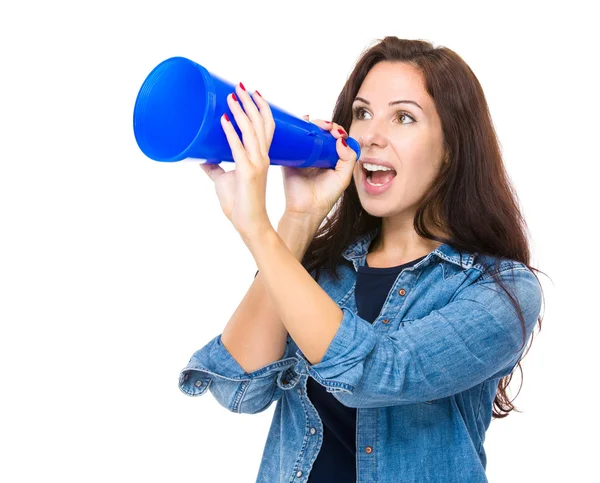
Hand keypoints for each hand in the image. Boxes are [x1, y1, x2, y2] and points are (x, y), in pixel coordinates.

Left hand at [199, 84, 274, 241]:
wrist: (249, 224)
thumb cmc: (239, 204)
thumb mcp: (223, 180)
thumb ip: (214, 167)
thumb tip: (201, 157)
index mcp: (262, 157)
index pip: (266, 127)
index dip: (262, 108)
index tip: (253, 92)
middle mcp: (262, 156)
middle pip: (261, 122)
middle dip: (251, 102)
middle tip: (241, 86)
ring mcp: (256, 163)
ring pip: (252, 131)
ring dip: (241, 111)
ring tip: (232, 96)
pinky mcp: (247, 172)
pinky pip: (238, 148)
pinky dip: (230, 133)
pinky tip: (223, 120)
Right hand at [281, 115, 357, 220]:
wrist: (306, 209)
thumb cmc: (326, 196)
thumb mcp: (343, 178)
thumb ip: (348, 159)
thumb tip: (340, 139)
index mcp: (331, 158)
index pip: (335, 138)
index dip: (338, 131)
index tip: (337, 133)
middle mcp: (317, 154)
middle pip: (322, 132)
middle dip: (326, 125)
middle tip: (328, 128)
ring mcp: (303, 154)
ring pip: (308, 132)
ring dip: (313, 123)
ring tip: (317, 125)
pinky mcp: (290, 157)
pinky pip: (292, 139)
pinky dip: (297, 126)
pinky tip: (302, 121)